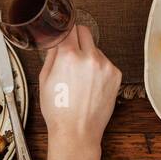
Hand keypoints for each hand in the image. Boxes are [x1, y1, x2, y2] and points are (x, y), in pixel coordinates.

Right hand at [39, 25, 121, 155]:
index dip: (63, 30)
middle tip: (71, 52)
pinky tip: (91, 84)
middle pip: (84, 31)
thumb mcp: (45, 79)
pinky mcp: (116, 74)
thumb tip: (56, 40)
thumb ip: (51, 54)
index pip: (68, 28)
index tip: (63, 32)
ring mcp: (105, 65)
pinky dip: (99, 68)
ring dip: (88, 55)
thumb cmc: (59, 110)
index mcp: (68, 56)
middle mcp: (89, 57)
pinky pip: (106, 62)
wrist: (77, 131)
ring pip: (96, 48)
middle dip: (76, 38)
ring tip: (80, 77)